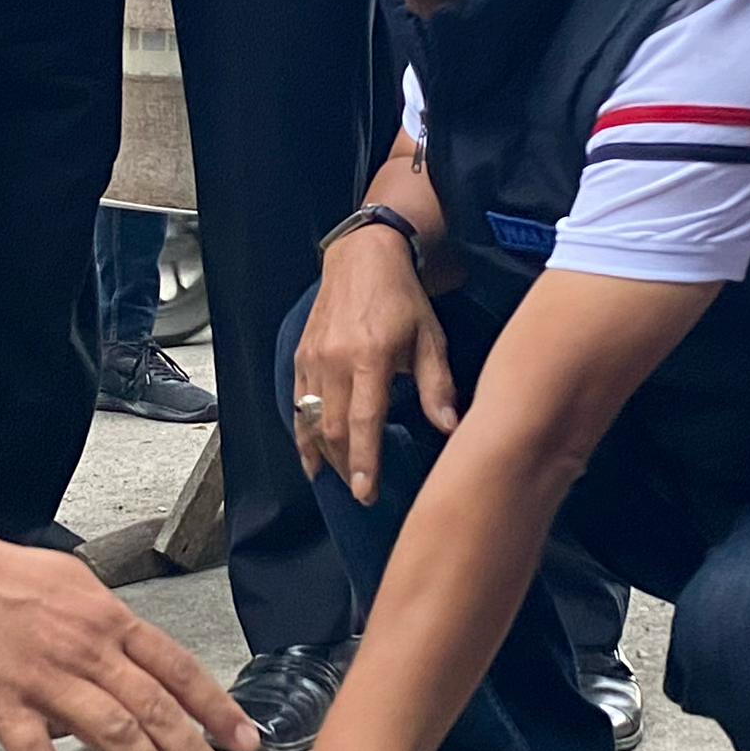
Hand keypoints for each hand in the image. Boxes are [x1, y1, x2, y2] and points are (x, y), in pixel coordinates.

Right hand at [0, 537, 255, 750]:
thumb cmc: (0, 576)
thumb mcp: (75, 584)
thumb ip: (109, 624)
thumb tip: (137, 652)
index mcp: (109, 622)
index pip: (180, 670)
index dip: (217, 709)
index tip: (245, 740)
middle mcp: (87, 651)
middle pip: (158, 711)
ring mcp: (47, 680)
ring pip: (115, 736)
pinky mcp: (3, 706)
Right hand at [291, 229, 454, 502]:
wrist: (362, 257)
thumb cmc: (402, 298)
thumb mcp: (430, 338)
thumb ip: (437, 387)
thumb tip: (450, 429)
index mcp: (371, 357)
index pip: (364, 422)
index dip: (364, 462)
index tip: (366, 493)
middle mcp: (335, 360)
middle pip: (333, 429)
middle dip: (345, 467)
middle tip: (361, 493)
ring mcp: (313, 358)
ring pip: (311, 420)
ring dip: (323, 455)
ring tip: (338, 479)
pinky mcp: (301, 356)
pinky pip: (298, 404)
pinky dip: (304, 433)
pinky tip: (312, 455)